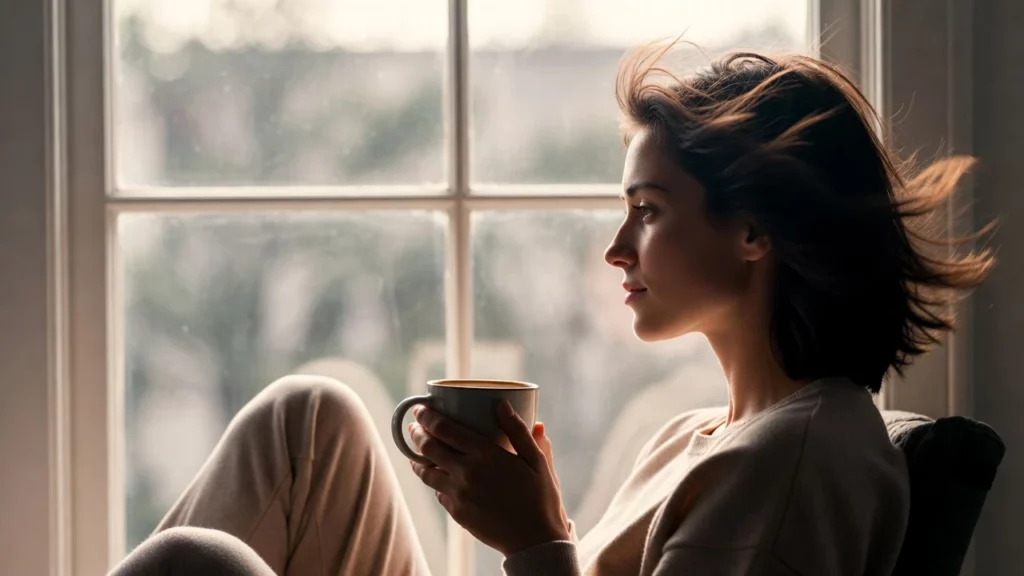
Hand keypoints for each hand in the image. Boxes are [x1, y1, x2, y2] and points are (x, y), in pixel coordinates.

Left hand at [408, 401, 570, 556]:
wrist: (535, 540)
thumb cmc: (540, 497)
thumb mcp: (537, 460)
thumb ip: (519, 431)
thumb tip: (504, 405)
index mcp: (486, 454)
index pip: (444, 429)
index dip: (427, 416)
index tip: (420, 409)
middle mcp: (467, 473)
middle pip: (428, 448)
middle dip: (417, 434)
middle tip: (414, 427)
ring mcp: (459, 495)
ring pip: (426, 473)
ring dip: (418, 460)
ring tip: (417, 454)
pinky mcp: (457, 513)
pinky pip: (438, 493)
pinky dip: (435, 482)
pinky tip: (440, 478)